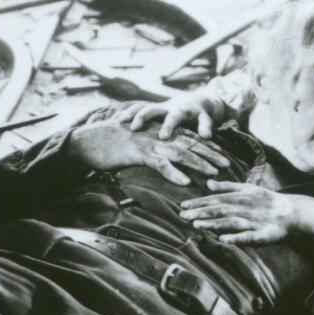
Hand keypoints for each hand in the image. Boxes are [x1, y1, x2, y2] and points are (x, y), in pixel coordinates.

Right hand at [66, 120, 229, 186]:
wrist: (86, 141)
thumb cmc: (107, 145)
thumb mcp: (132, 145)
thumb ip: (148, 149)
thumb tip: (160, 158)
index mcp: (156, 132)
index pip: (186, 138)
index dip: (204, 146)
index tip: (220, 155)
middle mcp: (155, 135)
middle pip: (188, 143)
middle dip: (209, 153)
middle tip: (227, 164)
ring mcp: (147, 142)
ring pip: (179, 152)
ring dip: (199, 163)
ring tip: (214, 173)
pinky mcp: (137, 152)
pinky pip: (159, 163)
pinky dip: (173, 172)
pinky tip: (186, 182)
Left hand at [114, 92, 226, 139]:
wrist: (206, 102)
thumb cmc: (178, 115)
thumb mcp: (162, 119)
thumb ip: (147, 127)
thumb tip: (123, 134)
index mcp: (158, 110)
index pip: (139, 108)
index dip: (128, 114)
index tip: (117, 121)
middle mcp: (170, 107)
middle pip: (152, 109)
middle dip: (142, 117)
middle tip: (133, 128)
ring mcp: (187, 109)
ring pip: (176, 115)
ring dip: (169, 124)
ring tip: (163, 136)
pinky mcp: (204, 114)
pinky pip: (205, 121)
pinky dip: (205, 128)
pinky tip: (205, 136)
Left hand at [180, 182, 313, 243]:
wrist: (293, 213)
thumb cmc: (267, 201)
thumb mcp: (248, 189)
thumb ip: (228, 187)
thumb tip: (208, 183)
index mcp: (240, 198)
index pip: (216, 200)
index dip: (199, 203)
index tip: (183, 206)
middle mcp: (244, 208)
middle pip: (220, 210)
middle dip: (201, 213)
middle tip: (183, 216)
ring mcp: (253, 221)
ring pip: (230, 222)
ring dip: (214, 224)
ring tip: (197, 225)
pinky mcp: (262, 234)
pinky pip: (248, 237)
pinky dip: (236, 238)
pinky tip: (223, 240)